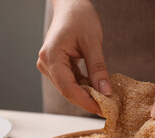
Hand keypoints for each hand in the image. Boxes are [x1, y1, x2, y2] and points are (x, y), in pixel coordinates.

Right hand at [37, 0, 111, 114]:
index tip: (103, 110)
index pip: (68, 88)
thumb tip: (105, 92)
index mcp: (51, 57)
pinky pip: (71, 82)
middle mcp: (46, 64)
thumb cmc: (79, 17)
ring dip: (87, 95)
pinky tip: (97, 90)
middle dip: (88, 101)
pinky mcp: (57, 66)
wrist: (70, 5)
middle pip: (67, 91)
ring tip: (105, 101)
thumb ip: (98, 68)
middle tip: (108, 109)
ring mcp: (50, 66)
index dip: (86, 102)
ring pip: (69, 88)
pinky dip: (84, 87)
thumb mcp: (92, 42)